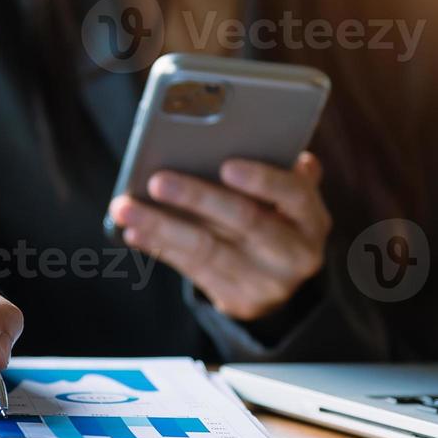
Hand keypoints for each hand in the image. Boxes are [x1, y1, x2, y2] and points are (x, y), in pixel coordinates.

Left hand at [109, 152, 331, 321]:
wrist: (280, 275)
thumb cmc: (275, 214)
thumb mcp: (283, 194)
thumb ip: (270, 167)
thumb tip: (230, 135)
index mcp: (312, 218)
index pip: (294, 195)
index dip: (263, 180)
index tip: (226, 165)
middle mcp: (297, 254)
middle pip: (245, 222)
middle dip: (198, 199)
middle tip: (157, 180)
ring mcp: (270, 284)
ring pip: (209, 250)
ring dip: (162, 226)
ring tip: (125, 208)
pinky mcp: (240, 302)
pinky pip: (194, 271)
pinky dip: (160, 248)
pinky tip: (134, 232)